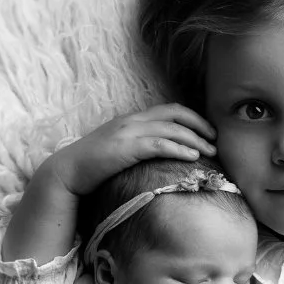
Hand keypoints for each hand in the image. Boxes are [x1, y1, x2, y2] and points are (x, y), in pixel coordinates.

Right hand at [49, 103, 217, 196]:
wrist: (67, 173)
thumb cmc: (93, 168)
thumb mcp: (120, 152)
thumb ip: (139, 148)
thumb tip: (161, 157)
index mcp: (132, 119)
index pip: (169, 110)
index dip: (193, 119)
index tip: (208, 133)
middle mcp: (132, 120)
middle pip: (176, 114)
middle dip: (200, 125)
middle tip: (216, 139)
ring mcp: (128, 132)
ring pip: (171, 129)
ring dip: (195, 139)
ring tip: (210, 151)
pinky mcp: (126, 147)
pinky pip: (159, 144)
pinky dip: (179, 148)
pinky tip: (192, 157)